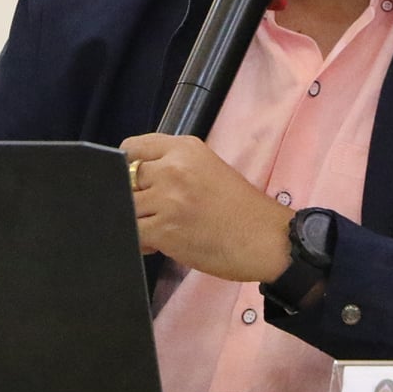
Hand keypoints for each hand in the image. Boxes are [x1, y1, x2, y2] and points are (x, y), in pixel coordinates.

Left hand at [121, 133, 291, 283]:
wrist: (267, 239)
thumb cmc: (242, 209)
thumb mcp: (208, 169)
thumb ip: (173, 167)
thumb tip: (135, 178)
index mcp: (184, 149)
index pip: (133, 147)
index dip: (126, 167)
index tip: (133, 181)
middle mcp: (173, 168)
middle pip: (125, 179)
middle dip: (133, 197)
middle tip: (152, 212)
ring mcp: (167, 199)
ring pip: (125, 207)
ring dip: (135, 221)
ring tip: (155, 231)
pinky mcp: (165, 229)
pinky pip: (132, 233)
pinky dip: (139, 241)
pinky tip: (157, 244)